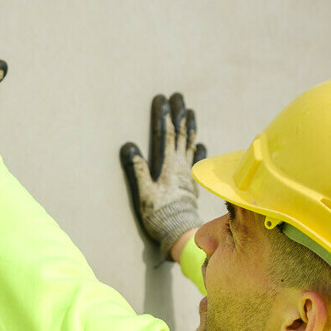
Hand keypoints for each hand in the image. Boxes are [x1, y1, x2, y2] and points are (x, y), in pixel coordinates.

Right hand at [120, 93, 206, 261]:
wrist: (180, 232)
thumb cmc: (160, 214)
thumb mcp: (144, 193)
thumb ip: (138, 169)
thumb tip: (130, 147)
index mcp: (169, 165)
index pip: (167, 135)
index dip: (165, 118)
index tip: (164, 101)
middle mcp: (181, 166)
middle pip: (181, 135)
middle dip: (180, 115)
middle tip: (180, 98)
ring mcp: (188, 174)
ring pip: (190, 144)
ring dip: (191, 128)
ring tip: (191, 113)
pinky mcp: (191, 183)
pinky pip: (195, 160)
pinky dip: (197, 149)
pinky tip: (200, 144)